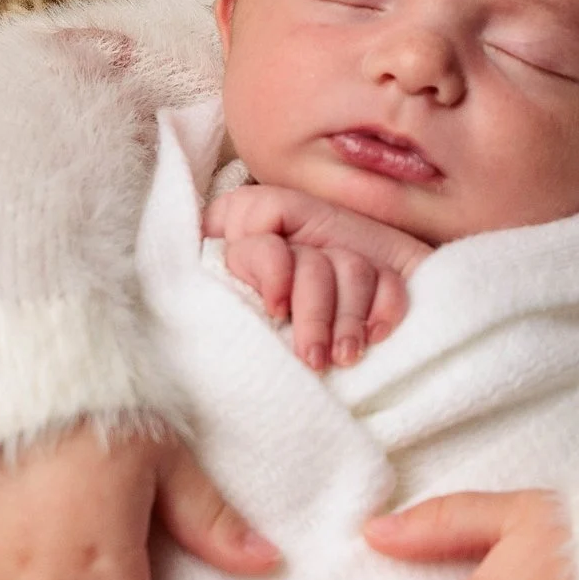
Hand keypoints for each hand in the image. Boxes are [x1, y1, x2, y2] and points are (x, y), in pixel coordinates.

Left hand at [203, 184, 430, 370]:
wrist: (322, 351)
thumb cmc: (231, 332)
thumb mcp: (211, 301)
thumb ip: (204, 280)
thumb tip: (188, 291)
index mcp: (245, 229)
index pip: (261, 219)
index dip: (271, 267)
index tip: (274, 311)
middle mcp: (295, 236)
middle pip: (311, 261)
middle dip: (314, 314)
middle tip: (313, 360)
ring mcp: (342, 250)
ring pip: (352, 269)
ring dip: (349, 320)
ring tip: (344, 359)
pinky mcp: (383, 268)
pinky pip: (390, 279)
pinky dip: (386, 308)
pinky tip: (376, 336)